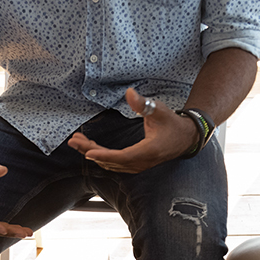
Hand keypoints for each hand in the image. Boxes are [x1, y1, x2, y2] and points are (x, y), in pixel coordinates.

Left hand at [68, 88, 199, 173]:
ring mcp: (139, 166)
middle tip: (74, 140)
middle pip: (112, 161)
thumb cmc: (172, 123)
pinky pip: (115, 164)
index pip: (122, 156)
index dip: (104, 155)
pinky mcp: (136, 165)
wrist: (186, 138)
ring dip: (93, 153)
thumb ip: (143, 103)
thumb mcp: (159, 110)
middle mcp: (142, 162)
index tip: (88, 152)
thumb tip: (129, 93)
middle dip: (90, 151)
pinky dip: (102, 157)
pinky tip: (91, 149)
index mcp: (148, 151)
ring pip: (112, 163)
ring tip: (78, 142)